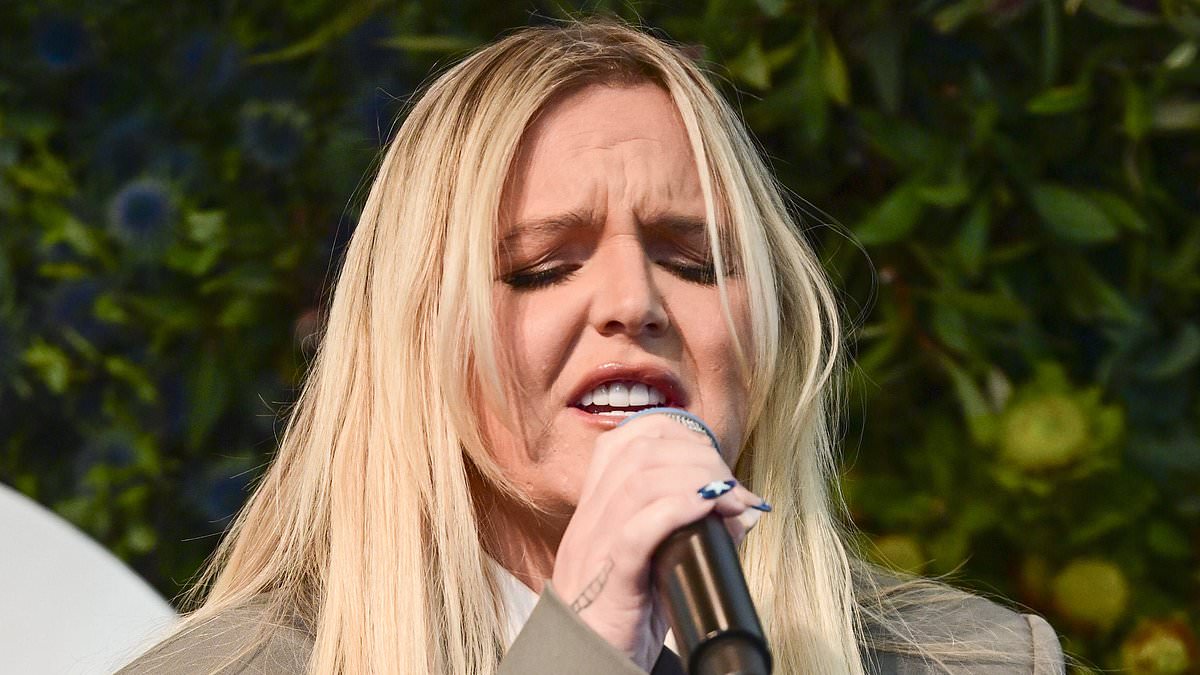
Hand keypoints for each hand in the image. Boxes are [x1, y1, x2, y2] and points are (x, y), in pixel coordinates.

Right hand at [550, 414, 767, 670]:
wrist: (587, 666)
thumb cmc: (624, 617)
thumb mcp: (659, 565)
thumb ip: (694, 533)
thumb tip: (744, 511)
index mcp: (595, 509)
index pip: (624, 441)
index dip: (673, 433)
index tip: (711, 457)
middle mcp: (590, 519)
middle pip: (639, 452)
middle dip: (696, 455)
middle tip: (732, 485)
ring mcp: (595, 546)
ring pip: (639, 481)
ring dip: (697, 478)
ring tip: (732, 498)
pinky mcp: (609, 579)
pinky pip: (636, 529)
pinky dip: (678, 508)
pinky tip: (710, 508)